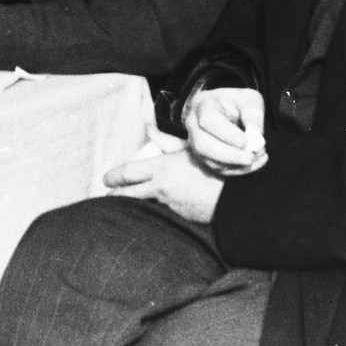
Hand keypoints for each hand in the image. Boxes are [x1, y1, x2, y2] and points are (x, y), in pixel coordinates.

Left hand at [103, 138, 225, 224]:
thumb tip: (149, 128)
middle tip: (107, 196)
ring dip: (134, 206)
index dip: (114, 176)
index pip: (128, 173)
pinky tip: (152, 215)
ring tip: (124, 208)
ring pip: (143, 206)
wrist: (239, 194)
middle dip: (115, 196)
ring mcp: (170, 206)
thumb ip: (166, 141)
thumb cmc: (215, 165)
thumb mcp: (190, 148)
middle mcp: (161, 189)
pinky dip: (156, 212)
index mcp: (161, 168)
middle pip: (128, 195)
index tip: (106, 178)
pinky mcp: (181, 218)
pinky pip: (163, 214)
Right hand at [183, 87, 267, 175]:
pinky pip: (219, 170)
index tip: (245, 141)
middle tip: (250, 157)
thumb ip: (253, 113)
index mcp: (203, 106)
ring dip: (235, 164)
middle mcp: (194, 126)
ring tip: (256, 157)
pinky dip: (239, 170)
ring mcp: (197, 144)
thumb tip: (256, 135)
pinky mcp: (205, 159)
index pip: (208, 120)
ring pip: (209, 161)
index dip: (226, 133)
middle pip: (203, 145)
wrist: (221, 111)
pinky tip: (255, 162)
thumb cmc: (235, 104)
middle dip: (229, 155)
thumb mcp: (248, 98)